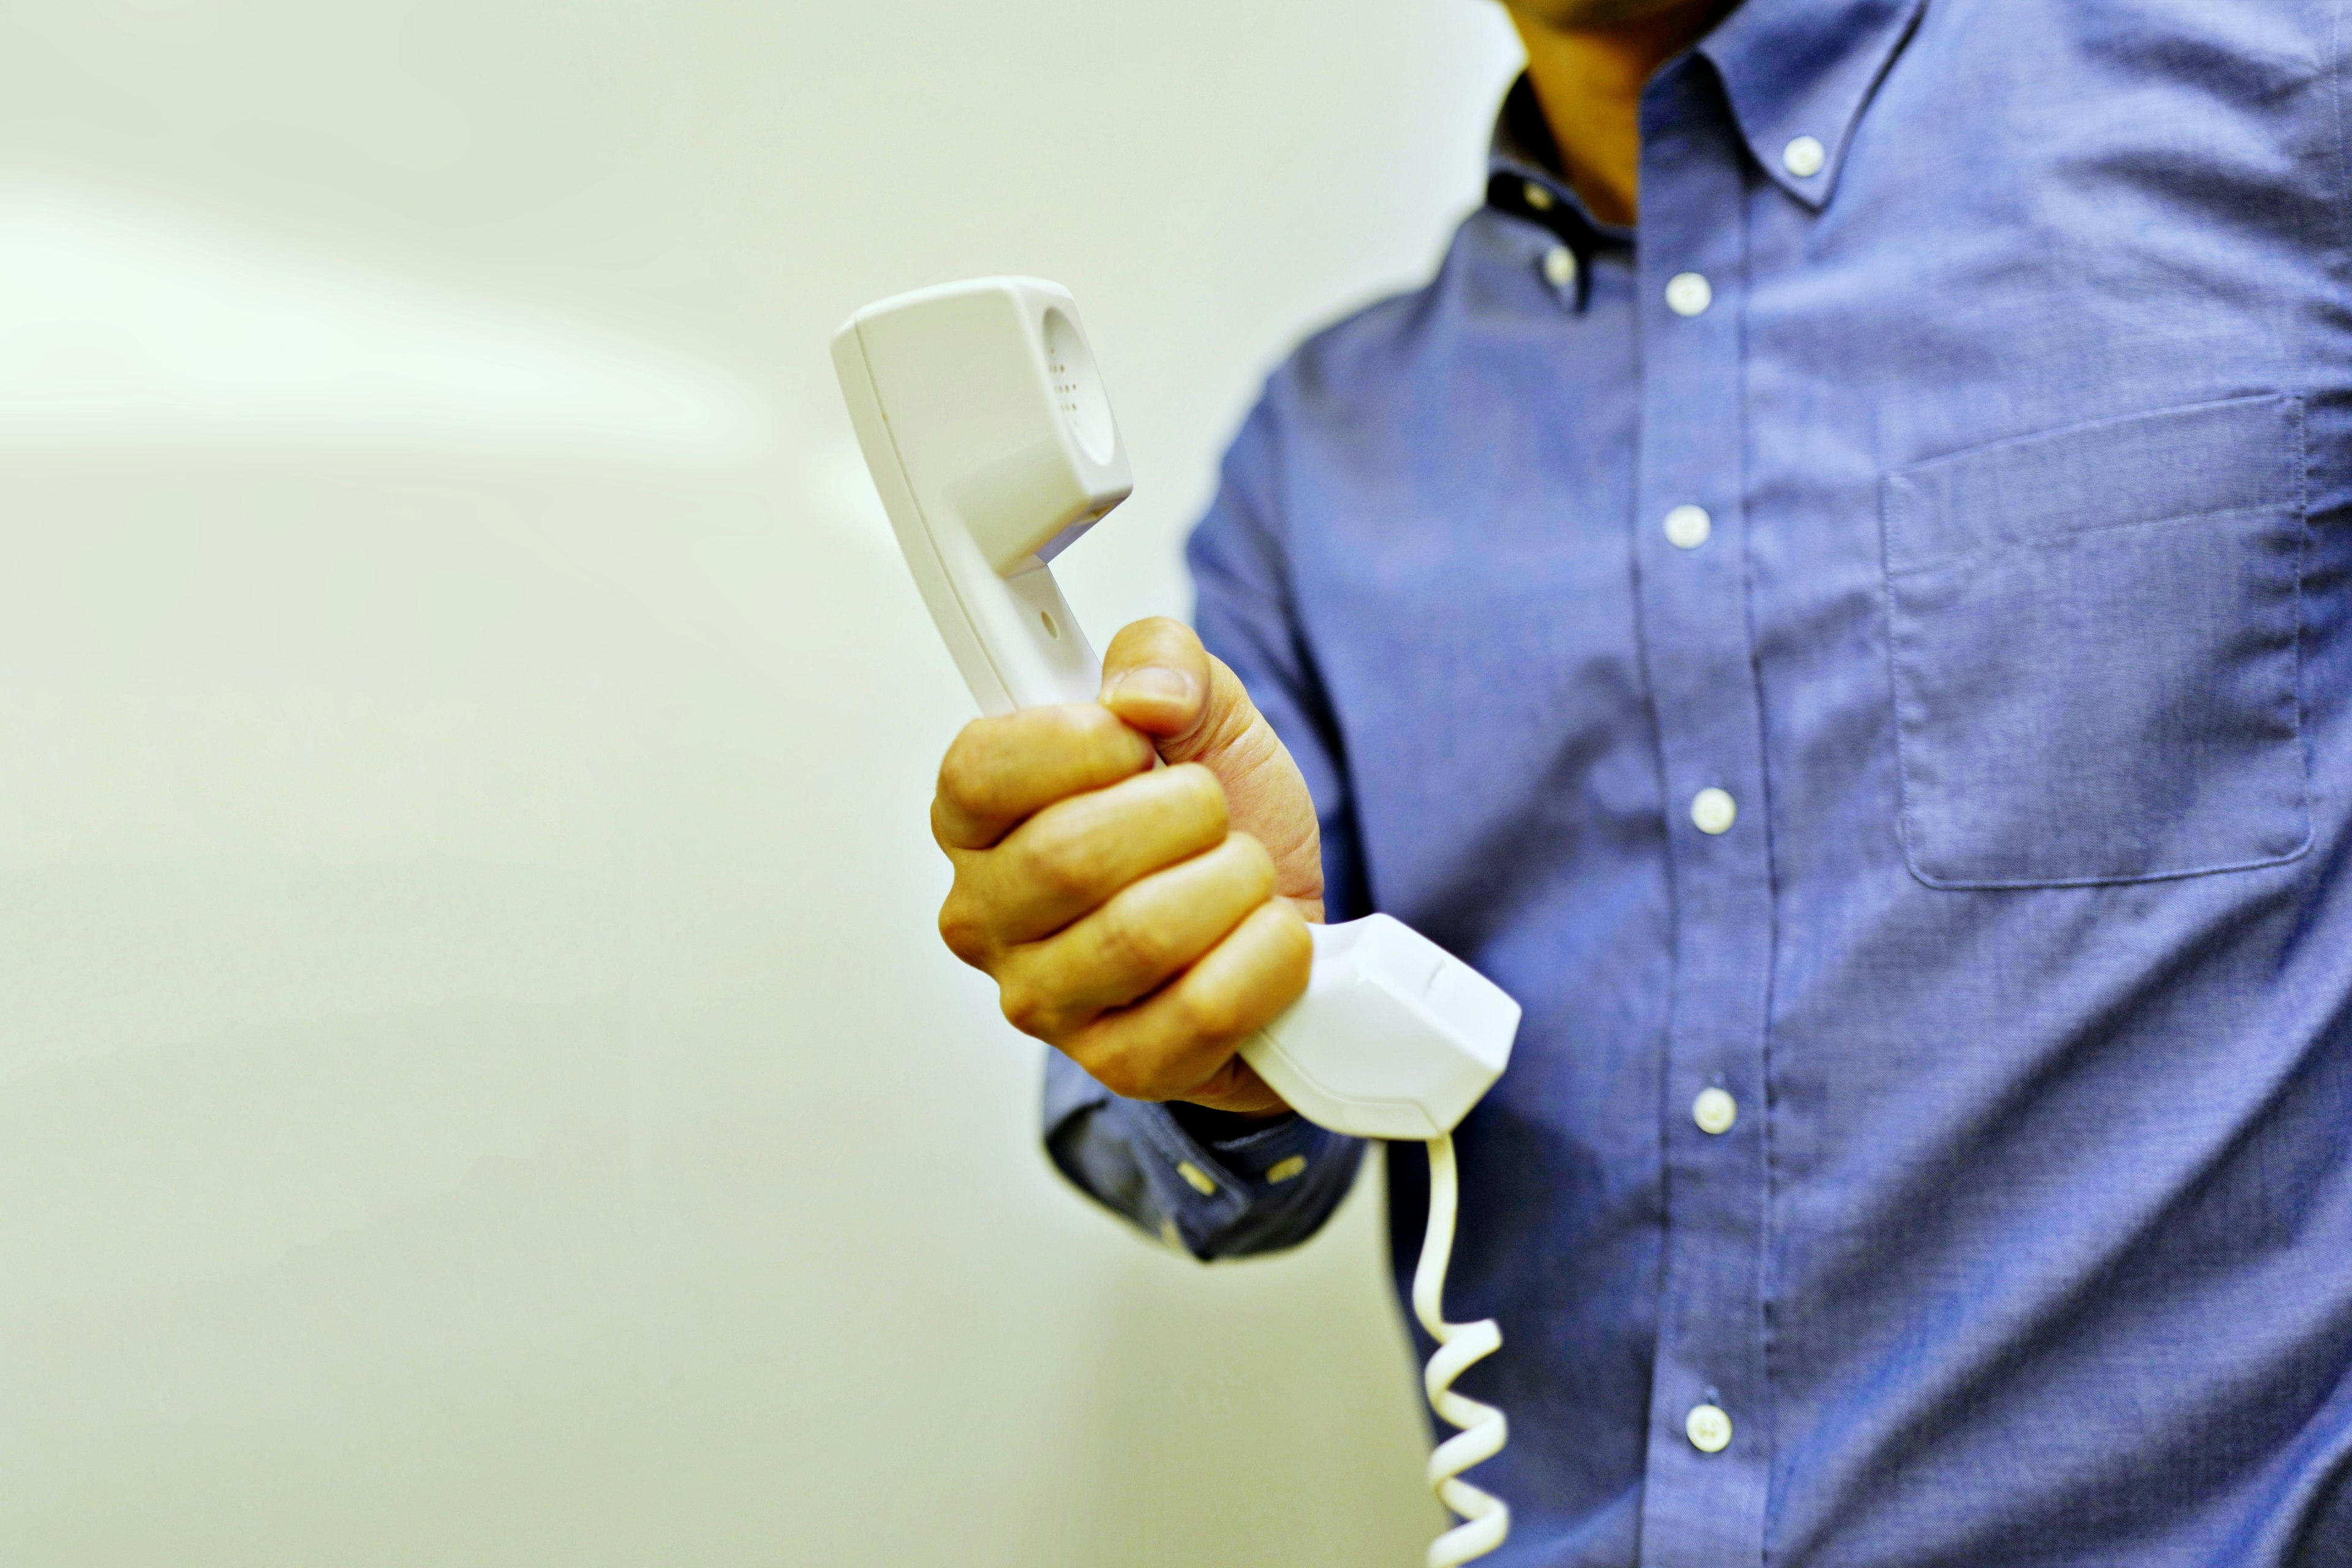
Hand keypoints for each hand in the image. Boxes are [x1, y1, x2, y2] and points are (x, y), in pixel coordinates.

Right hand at [931, 618, 1324, 1113]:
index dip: (1077, 744)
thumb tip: (1146, 695)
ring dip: (1233, 883)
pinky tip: (1265, 936)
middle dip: (1182, 814)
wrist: (1283, 913)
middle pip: (1069, 859)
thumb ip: (1162, 661)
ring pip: (1141, 936)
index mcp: (977, 822)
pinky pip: (1204, 1008)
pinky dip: (1266, 955)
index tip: (1138, 738)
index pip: (979, 775)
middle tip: (1211, 811)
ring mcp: (1048, 1005)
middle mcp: (989, 920)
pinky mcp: (1122, 1067)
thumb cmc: (1217, 822)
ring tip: (1243, 874)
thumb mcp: (1200, 709)